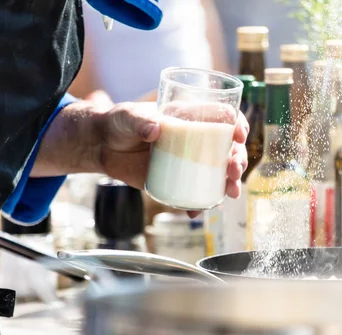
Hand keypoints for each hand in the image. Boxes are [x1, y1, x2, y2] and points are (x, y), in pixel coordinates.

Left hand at [97, 101, 249, 216]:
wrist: (102, 147)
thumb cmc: (118, 123)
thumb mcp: (127, 116)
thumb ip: (139, 120)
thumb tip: (155, 129)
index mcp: (190, 117)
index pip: (223, 117)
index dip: (236, 124)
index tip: (238, 135)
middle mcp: (195, 140)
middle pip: (227, 149)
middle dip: (237, 160)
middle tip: (233, 170)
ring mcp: (188, 162)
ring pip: (217, 174)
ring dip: (228, 184)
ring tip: (230, 193)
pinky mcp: (176, 181)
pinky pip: (195, 194)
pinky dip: (199, 204)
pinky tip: (198, 211)